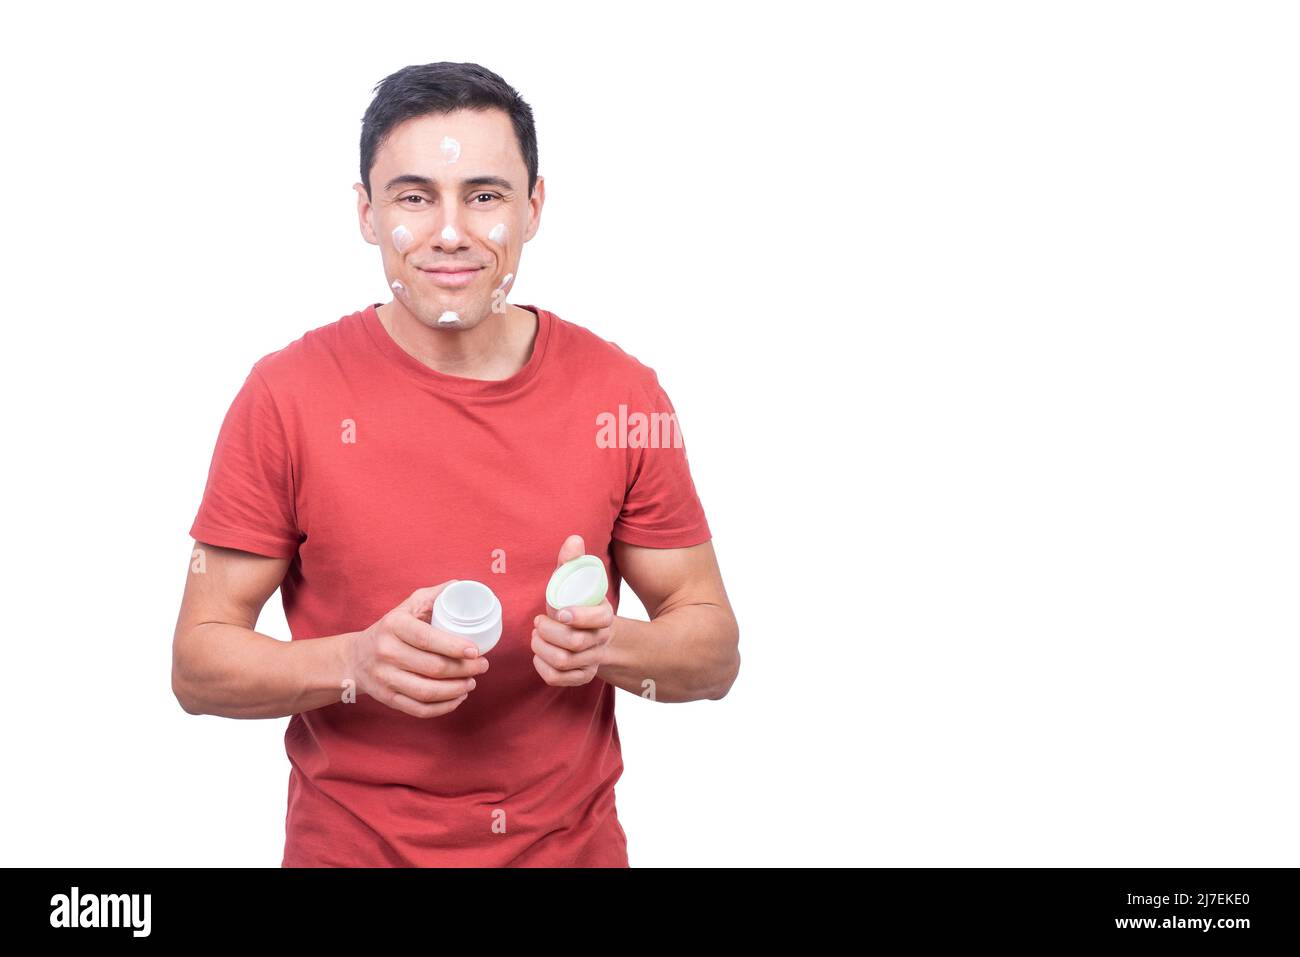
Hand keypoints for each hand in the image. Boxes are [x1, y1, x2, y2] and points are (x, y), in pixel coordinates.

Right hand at [344, 581, 489, 716]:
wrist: (356, 657)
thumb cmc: (392, 628)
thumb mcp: (409, 606)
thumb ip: (434, 596)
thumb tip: (460, 586)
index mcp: (394, 625)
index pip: (428, 639)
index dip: (454, 647)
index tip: (476, 651)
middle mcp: (386, 651)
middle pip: (433, 667)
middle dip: (464, 670)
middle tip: (482, 666)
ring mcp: (384, 677)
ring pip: (427, 691)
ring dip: (456, 690)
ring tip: (472, 682)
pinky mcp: (386, 698)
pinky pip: (418, 709)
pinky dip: (443, 707)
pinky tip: (458, 698)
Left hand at [532, 535, 614, 686]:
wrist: (592, 633)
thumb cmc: (578, 603)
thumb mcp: (576, 581)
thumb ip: (573, 562)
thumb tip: (573, 539)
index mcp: (604, 616)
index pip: (598, 619)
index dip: (578, 616)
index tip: (559, 611)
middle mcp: (601, 640)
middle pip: (575, 643)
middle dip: (549, 632)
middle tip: (538, 622)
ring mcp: (591, 660)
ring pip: (564, 662)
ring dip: (543, 648)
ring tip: (536, 636)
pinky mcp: (581, 676)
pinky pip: (558, 678)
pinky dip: (542, 667)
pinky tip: (539, 654)